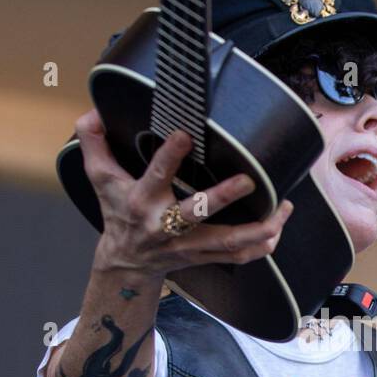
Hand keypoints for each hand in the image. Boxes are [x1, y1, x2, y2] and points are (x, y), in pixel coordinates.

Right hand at [76, 109, 294, 277]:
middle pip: (197, 214)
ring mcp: (189, 245)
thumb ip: (93, 142)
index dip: (169, 156)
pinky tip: (278, 227)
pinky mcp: (205, 257)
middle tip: (249, 179)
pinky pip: (240, 257)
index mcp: (142, 202)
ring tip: (283, 205)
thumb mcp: (99, 178)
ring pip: (228, 242)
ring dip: (259, 227)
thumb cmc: (117, 213)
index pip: (155, 177)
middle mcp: (166, 226)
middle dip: (223, 198)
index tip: (185, 134)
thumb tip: (93, 112)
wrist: (126, 264)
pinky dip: (262, 246)